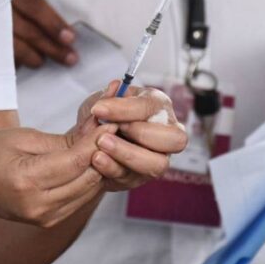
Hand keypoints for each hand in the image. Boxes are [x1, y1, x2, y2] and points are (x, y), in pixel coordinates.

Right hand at [0, 123, 116, 227]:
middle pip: (88, 178)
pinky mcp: (49, 221)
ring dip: (101, 166)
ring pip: (89, 190)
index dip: (99, 139)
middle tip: (115, 127)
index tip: (113, 119)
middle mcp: (39, 205)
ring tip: (108, 141)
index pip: (77, 160)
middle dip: (105, 151)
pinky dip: (89, 179)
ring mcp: (45, 217)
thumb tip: (97, 131)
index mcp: (27, 180)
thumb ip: (63, 140)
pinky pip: (80, 199)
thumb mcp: (22, 138)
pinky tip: (92, 160)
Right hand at [12, 0, 76, 67]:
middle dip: (50, 46)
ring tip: (42, 62)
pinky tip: (19, 65)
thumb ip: (26, 8)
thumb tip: (58, 32)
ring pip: (10, 44)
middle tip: (69, 59)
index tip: (71, 38)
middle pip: (27, 29)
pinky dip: (9, 60)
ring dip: (31, 56)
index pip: (35, 7)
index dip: (54, 23)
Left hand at [68, 81, 187, 191]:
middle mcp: (167, 132)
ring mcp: (159, 157)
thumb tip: (115, 86)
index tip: (98, 109)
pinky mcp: (145, 176)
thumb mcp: (100, 101)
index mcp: (158, 105)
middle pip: (175, 138)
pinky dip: (114, 168)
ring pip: (159, 163)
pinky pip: (137, 177)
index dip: (124, 109)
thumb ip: (107, 96)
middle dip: (141, 134)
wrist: (89, 142)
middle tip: (110, 131)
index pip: (151, 106)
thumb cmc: (102, 117)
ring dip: (128, 155)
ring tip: (101, 147)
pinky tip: (97, 159)